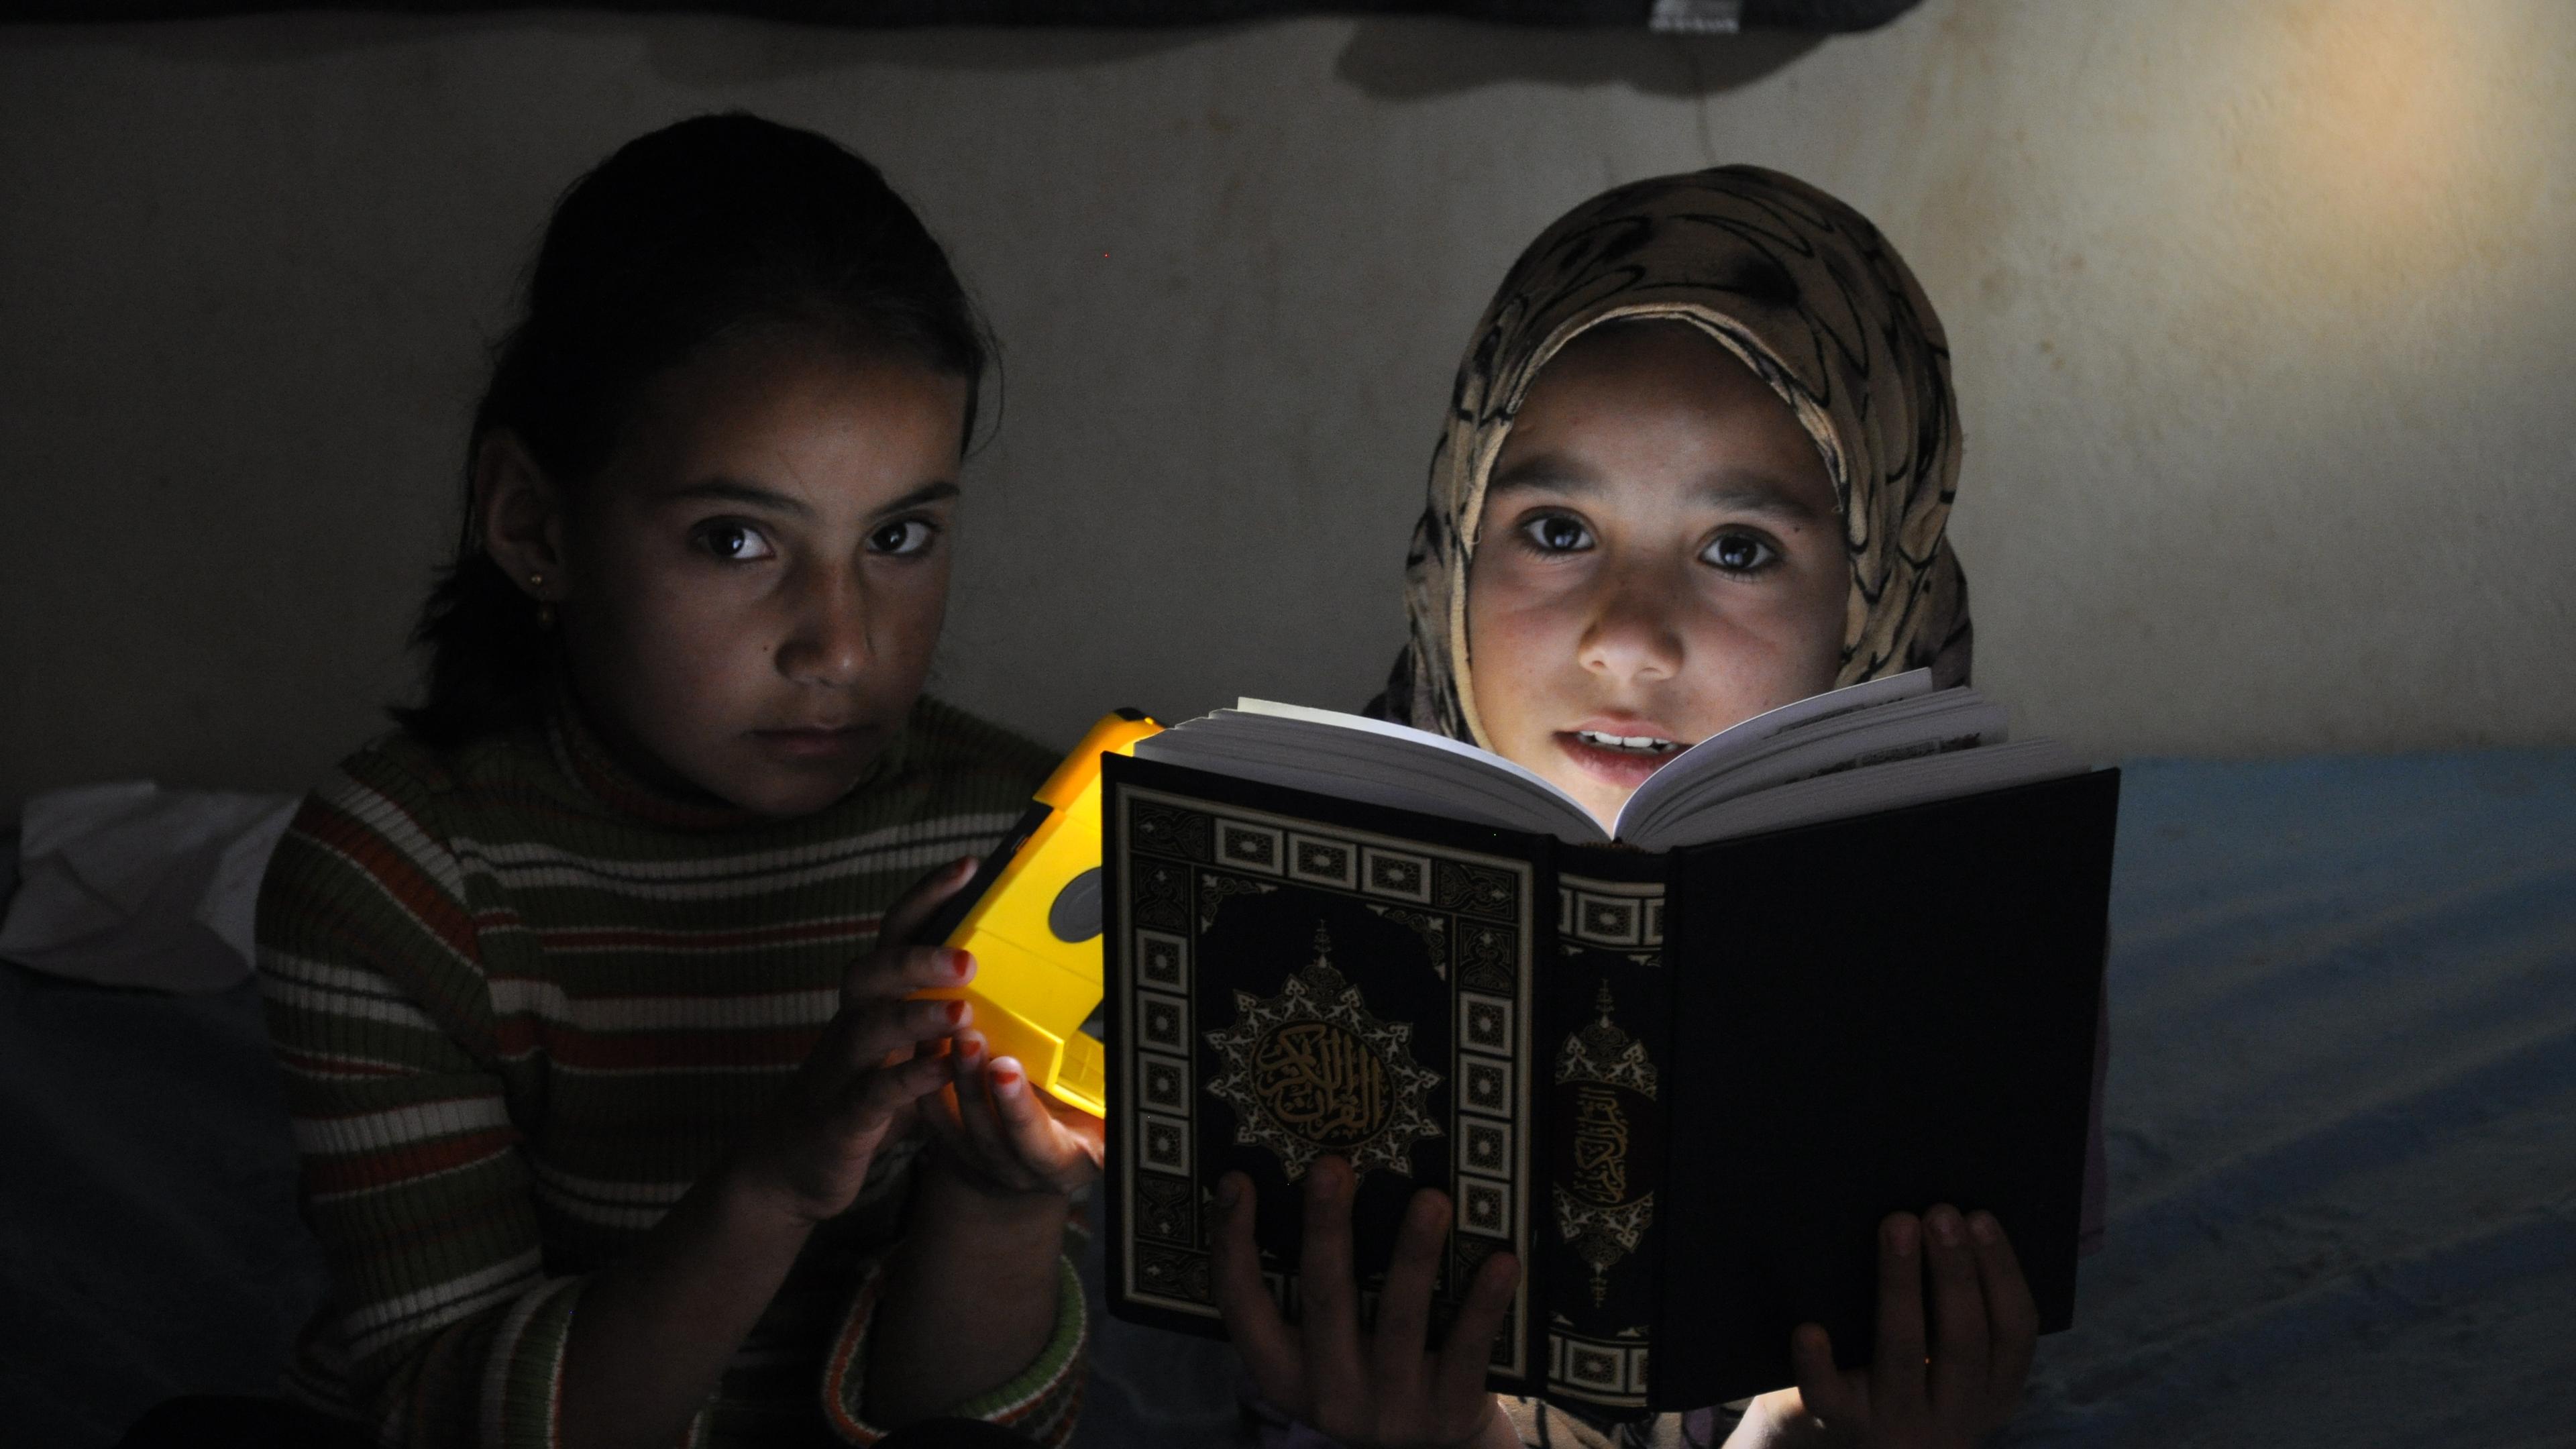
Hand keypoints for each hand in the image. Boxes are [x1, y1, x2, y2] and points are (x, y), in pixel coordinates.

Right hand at [730, 857, 983, 1223]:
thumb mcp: (900, 1051)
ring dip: (917, 1016)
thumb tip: (1005, 981)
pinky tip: (944, 1069)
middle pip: (874, 973)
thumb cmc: (860, 1097)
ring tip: (963, 1013)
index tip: (968, 865)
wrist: (791, 1164)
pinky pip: (873, 1092)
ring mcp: (843, 1069)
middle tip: (970, 957)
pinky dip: (909, 1078)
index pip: (895, 935)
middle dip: (918, 957)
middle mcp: (851, 1025)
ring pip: (871, 1028)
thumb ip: (939, 1019)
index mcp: (870, 1002)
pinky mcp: (843, 1117)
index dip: (927, 897)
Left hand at [921, 1027, 1105, 1199]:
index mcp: (1060, 1162)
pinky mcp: (949, 1144)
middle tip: (970, 1036)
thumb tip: (1150, 1073)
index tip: (1006, 1068)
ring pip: (954, 1122)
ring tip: (947, 1030)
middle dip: (975, 1083)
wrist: (1041, 1160)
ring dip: (948, 1075)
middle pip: (987, 1131)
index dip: (1017, 1107)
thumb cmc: (1084, 1127)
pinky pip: (928, 1115)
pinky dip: (923, 1078)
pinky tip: (924, 1039)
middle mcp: (1014, 1168)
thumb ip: (1119, 1106)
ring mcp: (977, 1160)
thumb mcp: (1110, 1124)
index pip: (1035, 1142)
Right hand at [1213, 1156, 1521, 1448]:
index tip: (1236, 1180)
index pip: (1241, 1305)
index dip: (1233, 1244)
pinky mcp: (1449, 1411)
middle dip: (1326, 1230)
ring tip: (1431, 1198)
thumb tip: (1318, 1178)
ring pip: (1400, 1320)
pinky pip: (1467, 1352)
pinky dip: (1484, 1305)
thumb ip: (1317, 1289)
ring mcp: (1390, 1409)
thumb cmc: (1373, 1369)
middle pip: (1323, 1301)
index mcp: (1283, 1371)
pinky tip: (1501, 1261)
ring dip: (1414, 1255)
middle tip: (1332, 1166)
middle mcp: (1329, 1394)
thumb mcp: (1327, 1349)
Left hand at [1774, 1206, 2037, 1448]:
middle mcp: (1953, 1414)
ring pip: (1902, 1354)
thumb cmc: (1891, 1370)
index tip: (1981, 1217)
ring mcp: (1897, 1424)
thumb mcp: (1940, 1353)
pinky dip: (1817, 1363)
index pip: (2013, 1332)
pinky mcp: (1840, 1426)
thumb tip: (1940, 1217)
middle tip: (1940, 1212)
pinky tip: (1809, 1328)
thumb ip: (1949, 1305)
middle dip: (1955, 1271)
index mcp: (1992, 1391)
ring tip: (1896, 1225)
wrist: (1832, 1440)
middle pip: (1963, 1340)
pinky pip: (1829, 1397)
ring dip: (1901, 1286)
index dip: (2002, 1273)